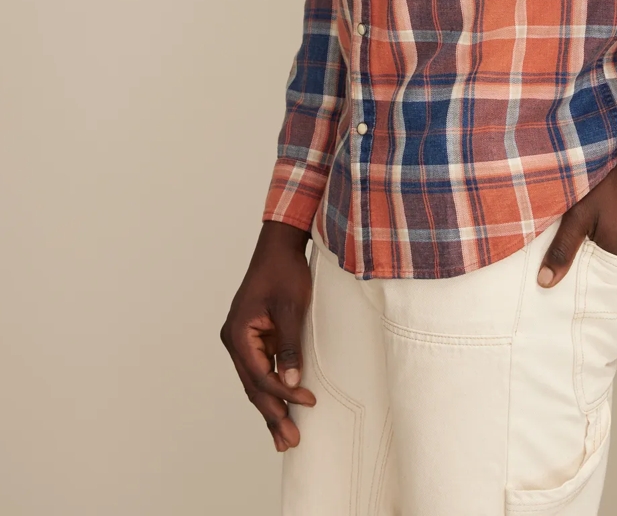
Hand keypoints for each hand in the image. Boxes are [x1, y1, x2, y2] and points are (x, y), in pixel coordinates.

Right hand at [220, 220, 317, 450]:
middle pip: (253, 387)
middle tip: (289, 442)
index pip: (260, 376)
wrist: (280, 247)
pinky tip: (281, 411)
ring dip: (271, 409)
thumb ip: (290, 346)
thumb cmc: (284, 272)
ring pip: (256, 384)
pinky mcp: (255, 341)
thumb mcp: (291, 308)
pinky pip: (262, 372)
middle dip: (272, 414)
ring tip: (284, 439)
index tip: (308, 401)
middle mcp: (235, 341)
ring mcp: (243, 342)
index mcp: (238, 334)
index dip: (283, 392)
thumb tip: (292, 381)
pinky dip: (273, 390)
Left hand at [537, 150, 616, 287]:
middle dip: (602, 264)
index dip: (586, 272)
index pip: (597, 280)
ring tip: (610, 234)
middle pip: (615, 274)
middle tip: (593, 243)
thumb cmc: (613, 183)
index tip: (578, 263)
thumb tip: (544, 282)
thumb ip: (562, 248)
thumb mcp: (580, 212)